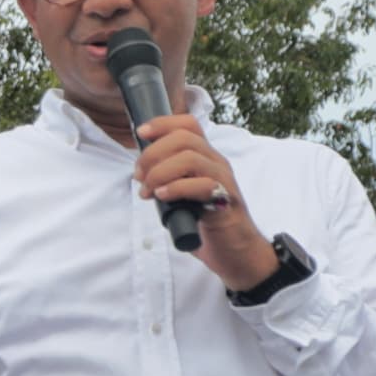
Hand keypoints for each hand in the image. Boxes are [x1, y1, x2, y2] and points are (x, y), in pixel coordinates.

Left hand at [127, 113, 277, 289]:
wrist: (236, 252)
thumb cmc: (206, 223)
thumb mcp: (182, 194)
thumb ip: (168, 179)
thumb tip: (141, 172)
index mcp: (206, 157)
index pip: (188, 124)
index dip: (163, 123)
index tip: (141, 133)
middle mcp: (216, 163)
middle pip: (184, 138)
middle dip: (153, 153)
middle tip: (139, 176)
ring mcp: (223, 180)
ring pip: (191, 157)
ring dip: (160, 172)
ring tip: (148, 191)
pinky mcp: (226, 201)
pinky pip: (203, 185)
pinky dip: (176, 188)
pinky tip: (163, 197)